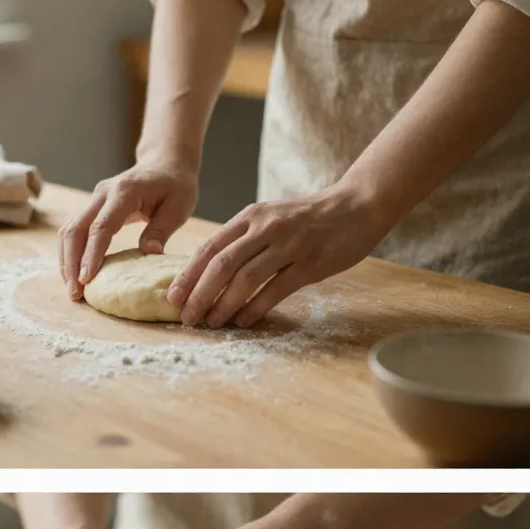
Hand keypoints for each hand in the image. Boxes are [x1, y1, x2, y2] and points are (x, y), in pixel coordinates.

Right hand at [57, 160, 198, 299]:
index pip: (101, 227)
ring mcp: (95, 200)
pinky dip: (71, 254)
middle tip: (75, 294)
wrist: (165, 163)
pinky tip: (75, 275)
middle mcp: (103, 194)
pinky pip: (74, 231)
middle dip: (71, 263)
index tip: (86, 280)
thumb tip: (149, 254)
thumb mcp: (178, 206)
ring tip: (73, 290)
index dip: (91, 255)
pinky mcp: (93, 208)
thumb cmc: (175, 185)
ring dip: (67, 261)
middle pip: (75, 230)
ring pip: (69, 231)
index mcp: (124, 192)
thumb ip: (161, 230)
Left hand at [167, 184, 384, 327]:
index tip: (172, 296)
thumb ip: (245, 239)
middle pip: (221, 264)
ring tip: (212, 323)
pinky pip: (276, 289)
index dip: (188, 274)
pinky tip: (244, 321)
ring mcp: (288, 244)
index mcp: (251, 216)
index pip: (210, 247)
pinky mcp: (310, 263)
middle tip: (186, 317)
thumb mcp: (271, 219)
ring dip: (224, 304)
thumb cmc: (310, 218)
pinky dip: (256, 308)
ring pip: (246, 278)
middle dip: (199, 294)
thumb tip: (211, 273)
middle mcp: (266, 228)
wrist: (357, 206)